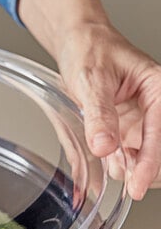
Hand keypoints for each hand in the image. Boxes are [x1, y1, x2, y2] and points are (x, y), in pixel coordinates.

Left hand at [18, 0, 160, 199]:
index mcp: (156, 89)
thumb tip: (104, 146)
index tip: (138, 186)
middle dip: (142, 168)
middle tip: (127, 185)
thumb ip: (99, 114)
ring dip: (128, 168)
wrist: (77, 42)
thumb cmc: (90, 51)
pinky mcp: (123, 125)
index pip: (159, 133)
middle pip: (155, 148)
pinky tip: (103, 169)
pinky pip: (123, 151)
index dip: (148, 162)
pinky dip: (115, 162)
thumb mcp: (91, 81)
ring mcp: (137, 117)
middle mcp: (152, 105)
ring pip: (140, 154)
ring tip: (112, 174)